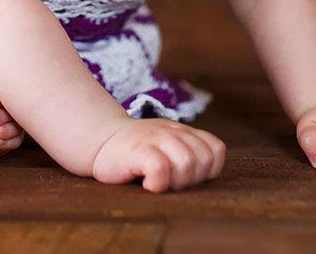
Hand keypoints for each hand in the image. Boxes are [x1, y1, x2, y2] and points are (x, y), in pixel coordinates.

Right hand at [91, 118, 225, 192]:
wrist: (100, 140)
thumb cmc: (137, 152)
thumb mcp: (167, 145)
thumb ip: (189, 154)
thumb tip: (209, 177)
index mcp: (182, 131)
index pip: (215, 149)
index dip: (207, 170)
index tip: (186, 176)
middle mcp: (171, 131)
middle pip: (203, 159)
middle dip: (191, 179)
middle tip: (170, 180)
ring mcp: (155, 138)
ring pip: (186, 163)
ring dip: (175, 181)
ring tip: (158, 182)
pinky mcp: (138, 150)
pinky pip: (160, 169)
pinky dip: (157, 183)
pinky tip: (147, 184)